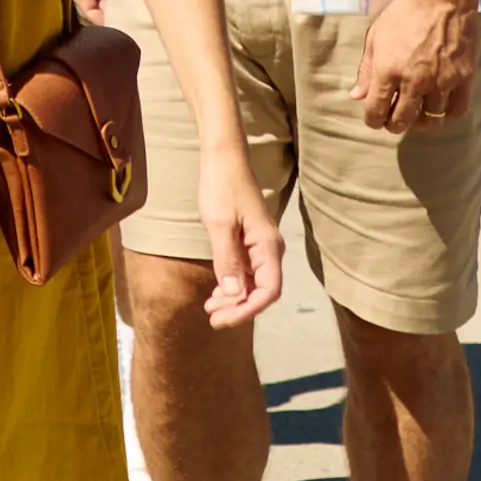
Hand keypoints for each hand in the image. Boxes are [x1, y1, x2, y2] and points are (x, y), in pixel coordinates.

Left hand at [197, 144, 283, 328]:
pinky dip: (233, 285)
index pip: (269, 291)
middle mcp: (270, 250)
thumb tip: (235, 294)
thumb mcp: (219, 225)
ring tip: (210, 309)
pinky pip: (247, 272)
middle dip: (239, 308)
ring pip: (254, 284)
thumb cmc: (222, 187)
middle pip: (262, 291)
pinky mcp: (250, 243)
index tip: (225, 319)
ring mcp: (260, 247)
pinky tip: (217, 293)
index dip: (249, 309)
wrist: (224, 160)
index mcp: (268, 246)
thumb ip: (228, 260)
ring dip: (234, 299)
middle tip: (212, 318)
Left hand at [356, 0, 480, 132]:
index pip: (376, 112)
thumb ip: (365, 70)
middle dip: (395, 125)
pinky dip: (449, 111)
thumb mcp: (375, 38)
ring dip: (423, 119)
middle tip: (395, 120)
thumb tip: (356, 96)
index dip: (373, 121)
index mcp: (387, 72)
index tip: (375, 120)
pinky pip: (457, 110)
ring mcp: (441, 82)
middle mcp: (413, 82)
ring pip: (431, 119)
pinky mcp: (464, 78)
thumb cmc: (404, 15)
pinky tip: (443, 103)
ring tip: (419, 110)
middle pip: (403, 122)